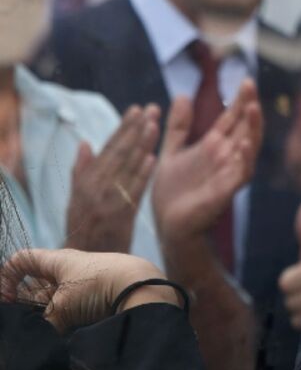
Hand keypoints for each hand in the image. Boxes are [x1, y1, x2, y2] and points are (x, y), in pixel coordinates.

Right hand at [0, 249, 178, 332]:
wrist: (143, 287)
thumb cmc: (100, 286)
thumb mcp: (63, 307)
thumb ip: (44, 322)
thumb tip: (39, 335)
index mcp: (59, 261)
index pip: (22, 260)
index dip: (7, 277)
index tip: (7, 300)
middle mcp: (71, 269)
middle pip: (37, 287)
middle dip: (28, 305)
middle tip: (29, 321)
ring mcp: (87, 283)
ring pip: (57, 301)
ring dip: (50, 317)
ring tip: (53, 328)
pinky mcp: (101, 296)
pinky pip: (76, 309)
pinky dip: (68, 321)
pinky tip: (68, 331)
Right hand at [65, 105, 160, 252]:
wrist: (86, 261)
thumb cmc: (85, 228)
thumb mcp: (77, 199)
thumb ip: (82, 171)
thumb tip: (84, 142)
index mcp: (85, 181)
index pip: (107, 148)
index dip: (123, 128)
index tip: (137, 109)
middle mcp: (94, 188)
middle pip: (119, 153)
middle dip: (135, 129)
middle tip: (151, 108)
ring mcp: (107, 201)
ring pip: (127, 168)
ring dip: (141, 145)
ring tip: (154, 125)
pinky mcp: (119, 215)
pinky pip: (132, 191)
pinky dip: (142, 174)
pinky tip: (153, 158)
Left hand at [152, 80, 262, 241]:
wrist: (167, 224)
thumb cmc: (172, 192)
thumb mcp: (171, 151)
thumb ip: (178, 126)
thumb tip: (182, 95)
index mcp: (214, 146)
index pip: (232, 119)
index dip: (239, 101)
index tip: (246, 81)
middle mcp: (225, 157)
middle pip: (244, 128)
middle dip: (249, 107)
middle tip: (250, 85)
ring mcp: (227, 173)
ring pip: (247, 147)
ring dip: (252, 129)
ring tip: (253, 108)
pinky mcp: (224, 191)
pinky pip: (239, 174)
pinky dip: (244, 160)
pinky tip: (244, 145)